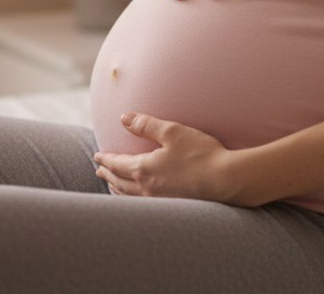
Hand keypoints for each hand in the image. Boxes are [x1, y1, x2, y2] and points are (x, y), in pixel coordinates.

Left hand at [91, 112, 246, 204]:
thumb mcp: (172, 132)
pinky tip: (137, 197)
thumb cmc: (201, 154)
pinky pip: (142, 203)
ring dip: (118, 189)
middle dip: (108, 175)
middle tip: (99, 171)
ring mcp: (159, 200)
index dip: (105, 160)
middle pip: (120, 182)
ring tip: (113, 185)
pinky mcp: (171, 206)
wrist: (226, 180)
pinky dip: (132, 199)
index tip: (97, 156)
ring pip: (130, 196)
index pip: (117, 164)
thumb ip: (146, 125)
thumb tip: (124, 118)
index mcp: (144, 169)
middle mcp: (147, 188)